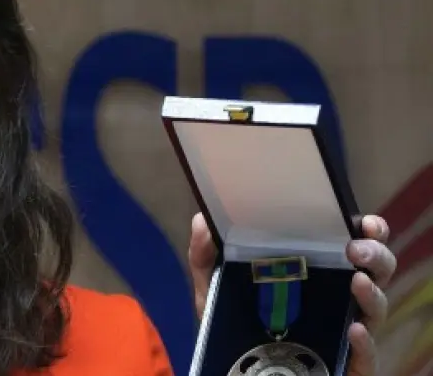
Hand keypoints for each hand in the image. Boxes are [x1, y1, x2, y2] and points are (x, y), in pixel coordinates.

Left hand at [187, 213, 396, 375]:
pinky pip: (367, 355)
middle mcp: (340, 295)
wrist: (235, 368)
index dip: (367, 229)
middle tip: (354, 247)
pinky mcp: (348, 363)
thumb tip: (203, 220)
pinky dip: (365, 343)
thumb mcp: (215, 286)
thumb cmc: (235, 320)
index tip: (359, 219)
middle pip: (377, 270)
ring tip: (356, 281)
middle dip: (375, 254)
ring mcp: (347, 329)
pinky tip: (353, 330)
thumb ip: (207, 255)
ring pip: (378, 308)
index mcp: (318, 268)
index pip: (354, 241)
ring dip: (373, 293)